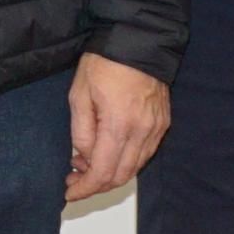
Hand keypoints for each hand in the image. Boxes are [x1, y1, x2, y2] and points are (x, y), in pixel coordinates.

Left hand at [65, 52, 167, 203]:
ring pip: (135, 168)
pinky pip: (145, 153)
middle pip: (121, 176)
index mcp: (119, 126)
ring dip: (112, 174)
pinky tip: (109, 153)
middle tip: (74, 180)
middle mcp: (143, 132)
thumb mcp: (79, 95)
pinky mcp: (163, 123)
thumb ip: (81, 132)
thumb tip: (82, 158)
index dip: (85, 188)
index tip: (69, 193)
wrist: (138, 40)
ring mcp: (156, 129)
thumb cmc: (105, 63)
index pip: (103, 173)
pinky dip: (126, 161)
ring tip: (87, 166)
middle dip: (96, 185)